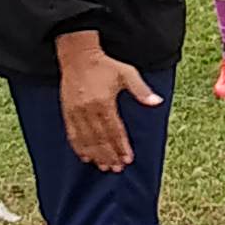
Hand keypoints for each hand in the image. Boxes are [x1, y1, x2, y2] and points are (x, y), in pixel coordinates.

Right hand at [59, 50, 162, 169]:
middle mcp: (88, 109)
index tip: (128, 159)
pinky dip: (79, 148)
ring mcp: (75, 112)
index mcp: (103, 102)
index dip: (121, 146)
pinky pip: (72, 134)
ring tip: (104, 167)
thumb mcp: (127, 73)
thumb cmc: (105, 65)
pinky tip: (86, 157)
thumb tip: (157, 102)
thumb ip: (141, 90)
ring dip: (96, 155)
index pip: (114, 130)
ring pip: (86, 139)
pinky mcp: (67, 112)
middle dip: (109, 155)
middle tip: (117, 168)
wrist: (78, 56)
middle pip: (100, 138)